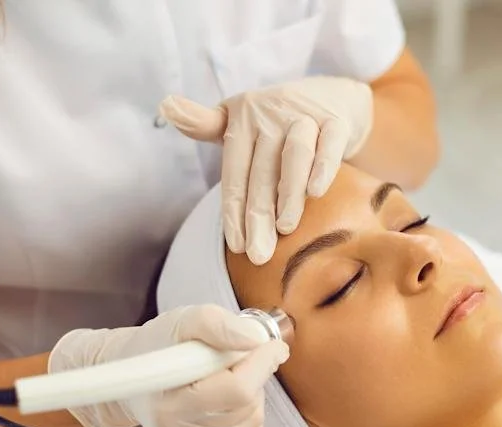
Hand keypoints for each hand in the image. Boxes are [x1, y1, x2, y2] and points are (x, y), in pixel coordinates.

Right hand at [49, 305, 289, 426]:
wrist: (132, 378)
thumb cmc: (158, 347)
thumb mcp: (183, 321)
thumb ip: (218, 325)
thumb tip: (255, 341)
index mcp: (167, 402)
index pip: (236, 390)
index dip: (262, 364)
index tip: (273, 346)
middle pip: (247, 407)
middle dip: (254, 376)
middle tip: (236, 359)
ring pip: (252, 423)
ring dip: (252, 395)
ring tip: (225, 378)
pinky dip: (247, 414)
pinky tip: (225, 400)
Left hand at [159, 77, 373, 264]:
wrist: (330, 95)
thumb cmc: (276, 120)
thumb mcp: (239, 120)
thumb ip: (206, 124)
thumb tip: (165, 104)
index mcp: (242, 119)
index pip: (234, 171)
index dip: (233, 210)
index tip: (237, 247)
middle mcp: (270, 115)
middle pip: (261, 172)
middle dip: (258, 216)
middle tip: (258, 254)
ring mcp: (303, 116)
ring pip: (294, 156)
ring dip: (288, 192)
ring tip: (286, 229)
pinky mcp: (335, 120)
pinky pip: (329, 144)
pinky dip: (323, 166)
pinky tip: (316, 192)